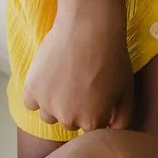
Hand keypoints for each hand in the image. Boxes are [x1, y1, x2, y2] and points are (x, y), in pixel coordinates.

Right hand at [22, 0, 133, 131]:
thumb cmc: (113, 57)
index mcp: (93, 122)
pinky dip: (38, 95)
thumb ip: (123, 117)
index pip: (92, 130)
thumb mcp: (126, 89)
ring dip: (56, 104)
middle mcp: (68, 118)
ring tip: (66, 80)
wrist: (90, 26)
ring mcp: (47, 104)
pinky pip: (31, 103)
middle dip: (76, 109)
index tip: (96, 95)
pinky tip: (50, 79)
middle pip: (70, 123)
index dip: (95, 112)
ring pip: (49, 115)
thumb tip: (113, 131)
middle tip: (81, 84)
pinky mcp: (31, 88)